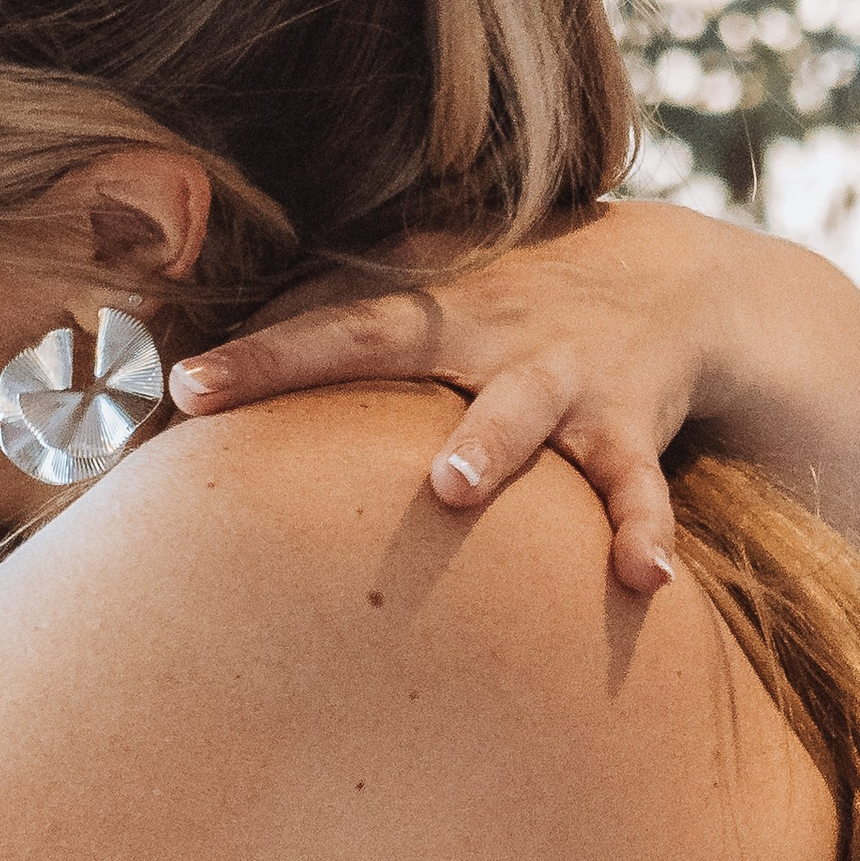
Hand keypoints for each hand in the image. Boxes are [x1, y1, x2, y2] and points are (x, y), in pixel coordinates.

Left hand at [170, 212, 729, 596]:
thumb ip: (326, 312)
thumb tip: (200, 358)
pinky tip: (640, 581)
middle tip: (239, 401)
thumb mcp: (431, 283)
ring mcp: (562, 379)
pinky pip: (637, 487)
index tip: (181, 388)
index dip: (253, 354)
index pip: (320, 324)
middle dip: (312, 365)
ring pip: (522, 413)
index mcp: (428, 306)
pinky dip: (643, 531)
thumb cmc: (515, 299)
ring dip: (488, 445)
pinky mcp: (630, 429)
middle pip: (391, 339)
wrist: (678, 279)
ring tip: (453, 488)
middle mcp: (486, 334)